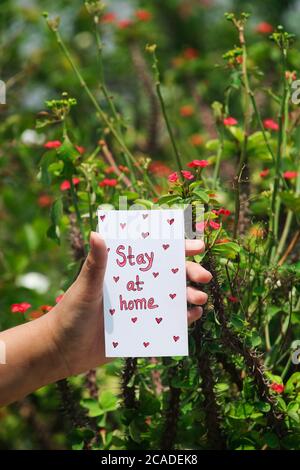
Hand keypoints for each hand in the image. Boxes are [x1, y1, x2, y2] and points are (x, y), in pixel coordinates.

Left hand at [46, 233, 211, 375]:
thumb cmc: (69, 314)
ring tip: (199, 299)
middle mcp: (135, 287)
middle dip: (190, 273)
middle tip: (204, 277)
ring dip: (189, 295)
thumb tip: (97, 233)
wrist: (61, 352)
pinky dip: (182, 319)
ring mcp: (139, 309)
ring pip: (172, 298)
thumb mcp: (85, 288)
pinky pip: (166, 323)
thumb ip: (95, 264)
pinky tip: (192, 317)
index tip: (198, 246)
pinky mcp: (140, 330)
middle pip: (169, 275)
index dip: (177, 248)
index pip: (153, 254)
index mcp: (123, 271)